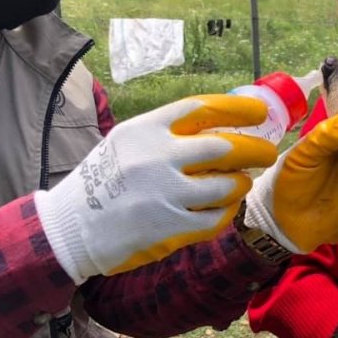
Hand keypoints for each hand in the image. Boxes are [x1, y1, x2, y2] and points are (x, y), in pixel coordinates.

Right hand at [34, 94, 277, 283]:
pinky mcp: (169, 228)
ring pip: (227, 186)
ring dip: (241, 183)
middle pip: (225, 147)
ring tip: (241, 182)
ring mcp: (164, 194)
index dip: (238, 109)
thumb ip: (169, 132)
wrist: (69, 226)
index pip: (203, 109)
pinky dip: (227, 212)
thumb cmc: (105, 180)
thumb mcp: (128, 141)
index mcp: (147, 129)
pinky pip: (216, 219)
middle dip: (255, 149)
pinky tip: (224, 208)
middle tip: (267, 152)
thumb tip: (223, 124)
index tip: (260, 111)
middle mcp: (157, 158)